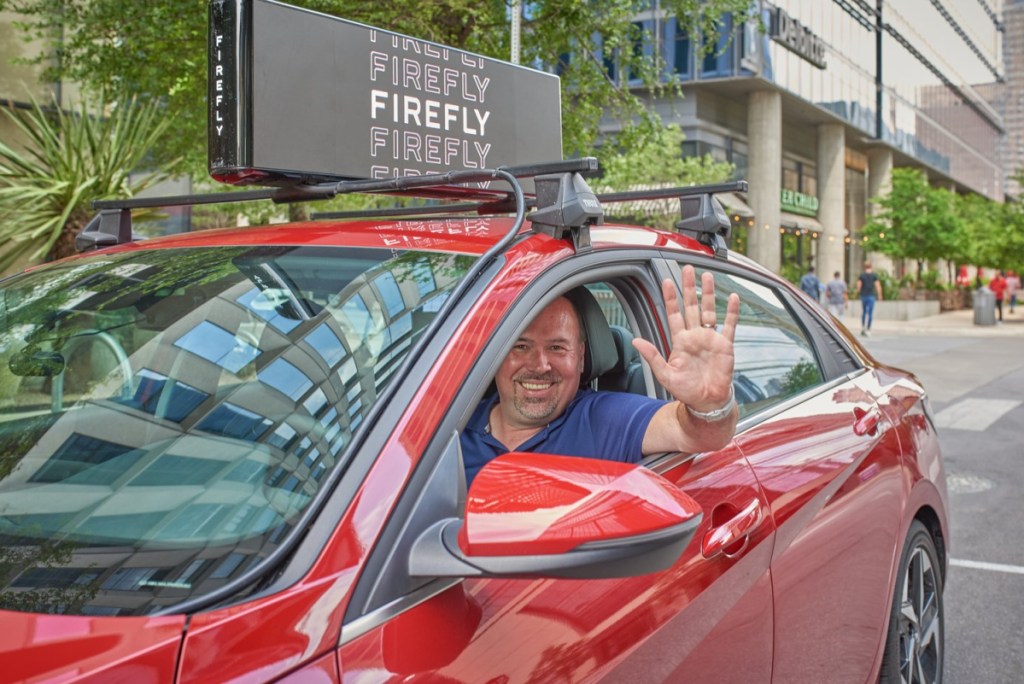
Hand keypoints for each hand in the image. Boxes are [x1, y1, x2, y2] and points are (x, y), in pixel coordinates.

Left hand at [632, 267, 738, 412]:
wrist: (707, 402)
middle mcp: (695, 336)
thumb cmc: (686, 391)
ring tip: (708, 276)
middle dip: (688, 287)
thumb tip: (635, 340)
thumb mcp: (665, 374)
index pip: (674, 314)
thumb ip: (652, 355)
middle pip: (691, 306)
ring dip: (709, 294)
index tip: (666, 282)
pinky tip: (733, 298)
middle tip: (687, 269)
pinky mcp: (725, 345)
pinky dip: (731, 312)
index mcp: (680, 341)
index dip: (670, 298)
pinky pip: (729, 325)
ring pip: (709, 310)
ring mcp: (710, 339)